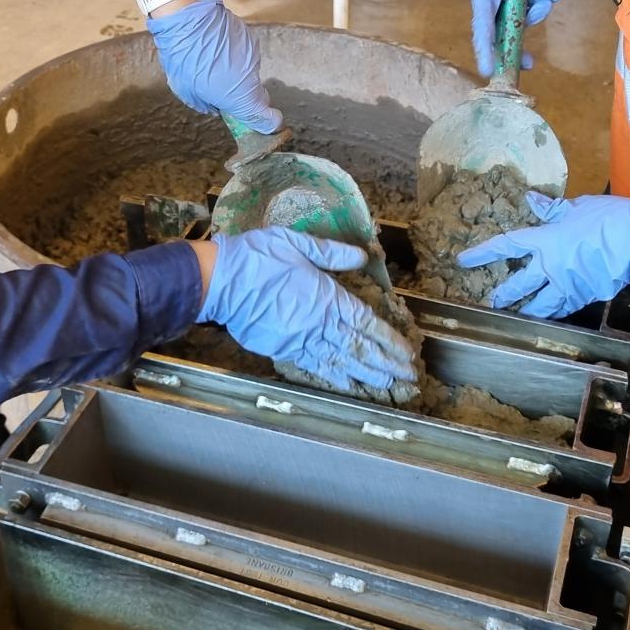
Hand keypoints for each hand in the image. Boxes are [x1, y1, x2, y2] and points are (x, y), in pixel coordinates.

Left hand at [148, 0, 281, 133]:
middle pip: (258, 95)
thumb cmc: (184, 58)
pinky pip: (245, 55)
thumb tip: (216, 106)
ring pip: (249, 73)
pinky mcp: (249, 39)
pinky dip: (235, 56)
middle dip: (245, 98)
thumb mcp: (188, 92)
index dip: (266, 123)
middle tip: (224, 93)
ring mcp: (252, 56)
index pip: (267, 118)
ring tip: (213, 64)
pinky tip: (216, 49)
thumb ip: (208, 105)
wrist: (187, 18)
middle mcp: (251, 77)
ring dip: (237, 74)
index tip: (263, 124)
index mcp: (239, 96)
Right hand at [200, 228, 418, 392]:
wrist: (221, 281)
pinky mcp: (283, 349)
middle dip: (386, 363)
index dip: (389, 340)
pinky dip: (335, 376)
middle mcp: (319, 323)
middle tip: (408, 377)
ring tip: (388, 385)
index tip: (407, 353)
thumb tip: (362, 257)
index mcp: (327, 296)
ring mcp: (301, 339)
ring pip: (341, 361)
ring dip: (366, 374)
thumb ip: (332, 253)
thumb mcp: (298, 244)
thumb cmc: (259, 257)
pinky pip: (315, 366)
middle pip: (360, 347)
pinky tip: (350, 384)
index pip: (366, 322)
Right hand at [453, 0, 560, 76]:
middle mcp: (489, 0)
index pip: (483, 28)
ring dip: (535, 11)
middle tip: (543, 19)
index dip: (486, 50)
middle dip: (523, 34)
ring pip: (517, 17)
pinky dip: (536, 2)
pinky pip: (522, 4)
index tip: (490, 71)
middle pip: (504, 29)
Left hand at [459, 192, 629, 316]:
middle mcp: (551, 266)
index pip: (506, 246)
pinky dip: (556, 311)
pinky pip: (565, 308)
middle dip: (503, 294)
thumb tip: (530, 199)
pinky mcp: (587, 296)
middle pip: (519, 284)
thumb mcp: (577, 206)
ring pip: (541, 305)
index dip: (483, 253)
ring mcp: (569, 285)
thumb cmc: (608, 217)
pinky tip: (550, 314)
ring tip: (516, 318)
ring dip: (527, 311)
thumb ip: (551, 209)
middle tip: (491, 301)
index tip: (464, 260)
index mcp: (545, 240)